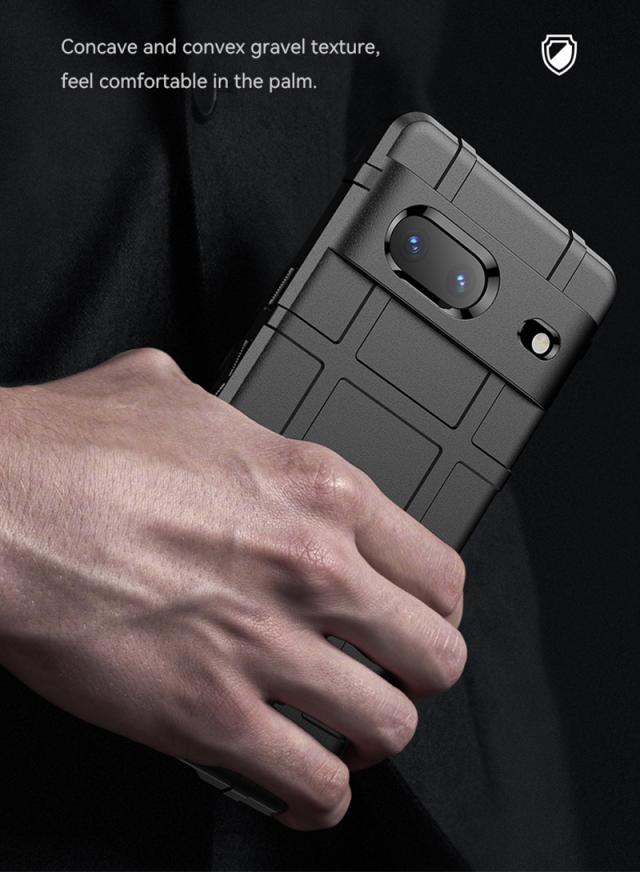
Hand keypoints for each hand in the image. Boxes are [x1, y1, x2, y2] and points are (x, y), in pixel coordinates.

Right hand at [0, 348, 465, 829]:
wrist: (0, 508)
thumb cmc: (73, 450)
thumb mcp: (175, 394)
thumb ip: (234, 420)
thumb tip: (228, 424)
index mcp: (319, 491)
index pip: (437, 570)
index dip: (434, 608)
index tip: (413, 620)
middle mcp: (314, 568)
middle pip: (434, 655)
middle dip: (418, 676)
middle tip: (386, 676)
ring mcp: (270, 647)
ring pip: (390, 726)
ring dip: (373, 739)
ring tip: (346, 733)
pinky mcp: (214, 715)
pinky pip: (313, 784)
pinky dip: (319, 798)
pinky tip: (302, 787)